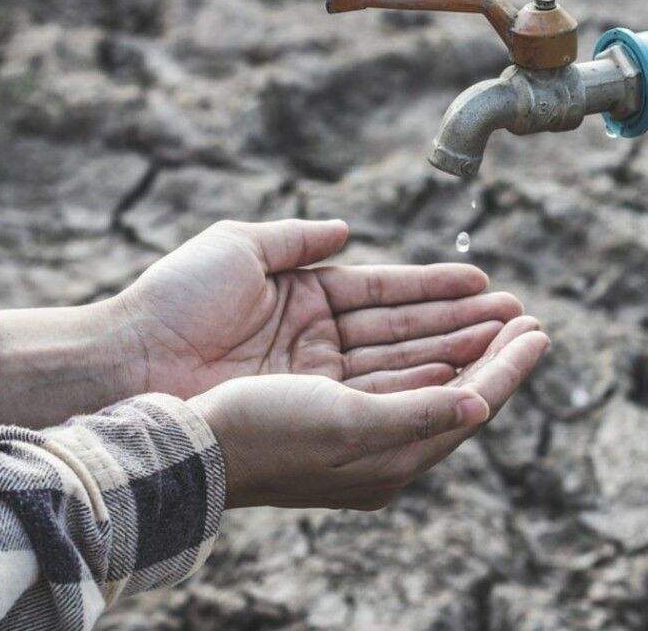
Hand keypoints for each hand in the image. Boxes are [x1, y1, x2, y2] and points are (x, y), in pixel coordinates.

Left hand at [0, 219, 522, 426]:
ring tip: (516, 338)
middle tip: (521, 315)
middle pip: (410, 336)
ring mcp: (321, 385)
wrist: (126, 363)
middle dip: (467, 325)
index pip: (388, 296)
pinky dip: (433, 390)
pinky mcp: (320, 417)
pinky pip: (389, 401)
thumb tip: (345, 230)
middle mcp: (320, 349)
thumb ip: (297, 238)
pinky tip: (476, 376)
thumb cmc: (172, 302)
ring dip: (464, 354)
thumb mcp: (239, 249)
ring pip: (409, 368)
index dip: (438, 289)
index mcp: (306, 304)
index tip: (485, 282)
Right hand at [188, 317, 549, 509]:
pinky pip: (391, 370)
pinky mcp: (328, 401)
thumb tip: (482, 403)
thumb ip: (419, 414)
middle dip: (492, 349)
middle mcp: (379, 444)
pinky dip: (420, 348)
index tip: (540, 330)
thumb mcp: (349, 425)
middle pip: (454, 388)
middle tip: (527, 314)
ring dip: (460, 340)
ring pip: (424, 373)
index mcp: (392, 459)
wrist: (188, 443)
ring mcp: (354, 422)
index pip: (470, 404)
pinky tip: (436, 333)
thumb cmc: (264, 435)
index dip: (508, 366)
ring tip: (496, 310)